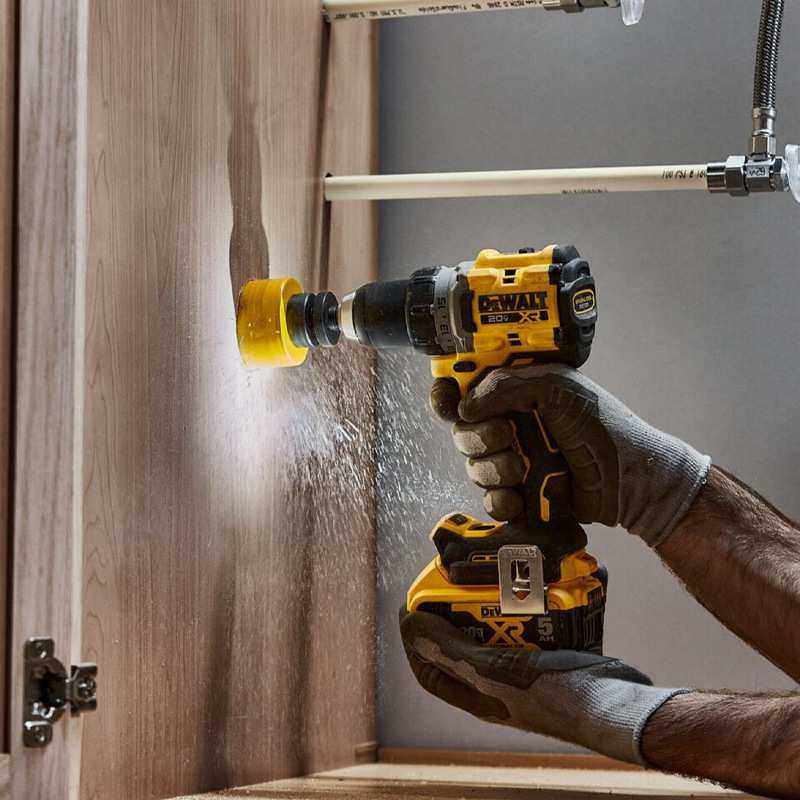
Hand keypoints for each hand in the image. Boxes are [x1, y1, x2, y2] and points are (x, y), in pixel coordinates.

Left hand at [400, 608, 686, 764]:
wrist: (618, 703)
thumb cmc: (559, 695)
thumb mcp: (497, 671)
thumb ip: (451, 650)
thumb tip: (410, 625)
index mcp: (479, 696)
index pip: (429, 668)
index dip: (414, 639)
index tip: (411, 605)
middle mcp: (497, 684)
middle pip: (461, 644)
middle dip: (454, 611)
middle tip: (455, 581)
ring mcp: (525, 669)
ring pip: (494, 630)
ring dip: (491, 603)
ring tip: (491, 577)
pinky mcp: (549, 654)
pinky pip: (528, 624)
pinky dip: (524, 603)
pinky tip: (529, 584)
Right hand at [430, 364, 710, 546]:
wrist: (630, 479)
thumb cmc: (602, 425)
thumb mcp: (556, 389)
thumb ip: (505, 387)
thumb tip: (463, 407)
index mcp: (517, 393)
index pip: (467, 391)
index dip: (449, 396)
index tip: (447, 402)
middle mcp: (510, 424)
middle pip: (463, 432)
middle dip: (479, 437)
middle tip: (507, 437)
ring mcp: (514, 460)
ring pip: (474, 466)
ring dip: (493, 469)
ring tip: (522, 470)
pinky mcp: (521, 494)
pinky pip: (490, 500)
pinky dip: (499, 500)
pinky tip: (517, 499)